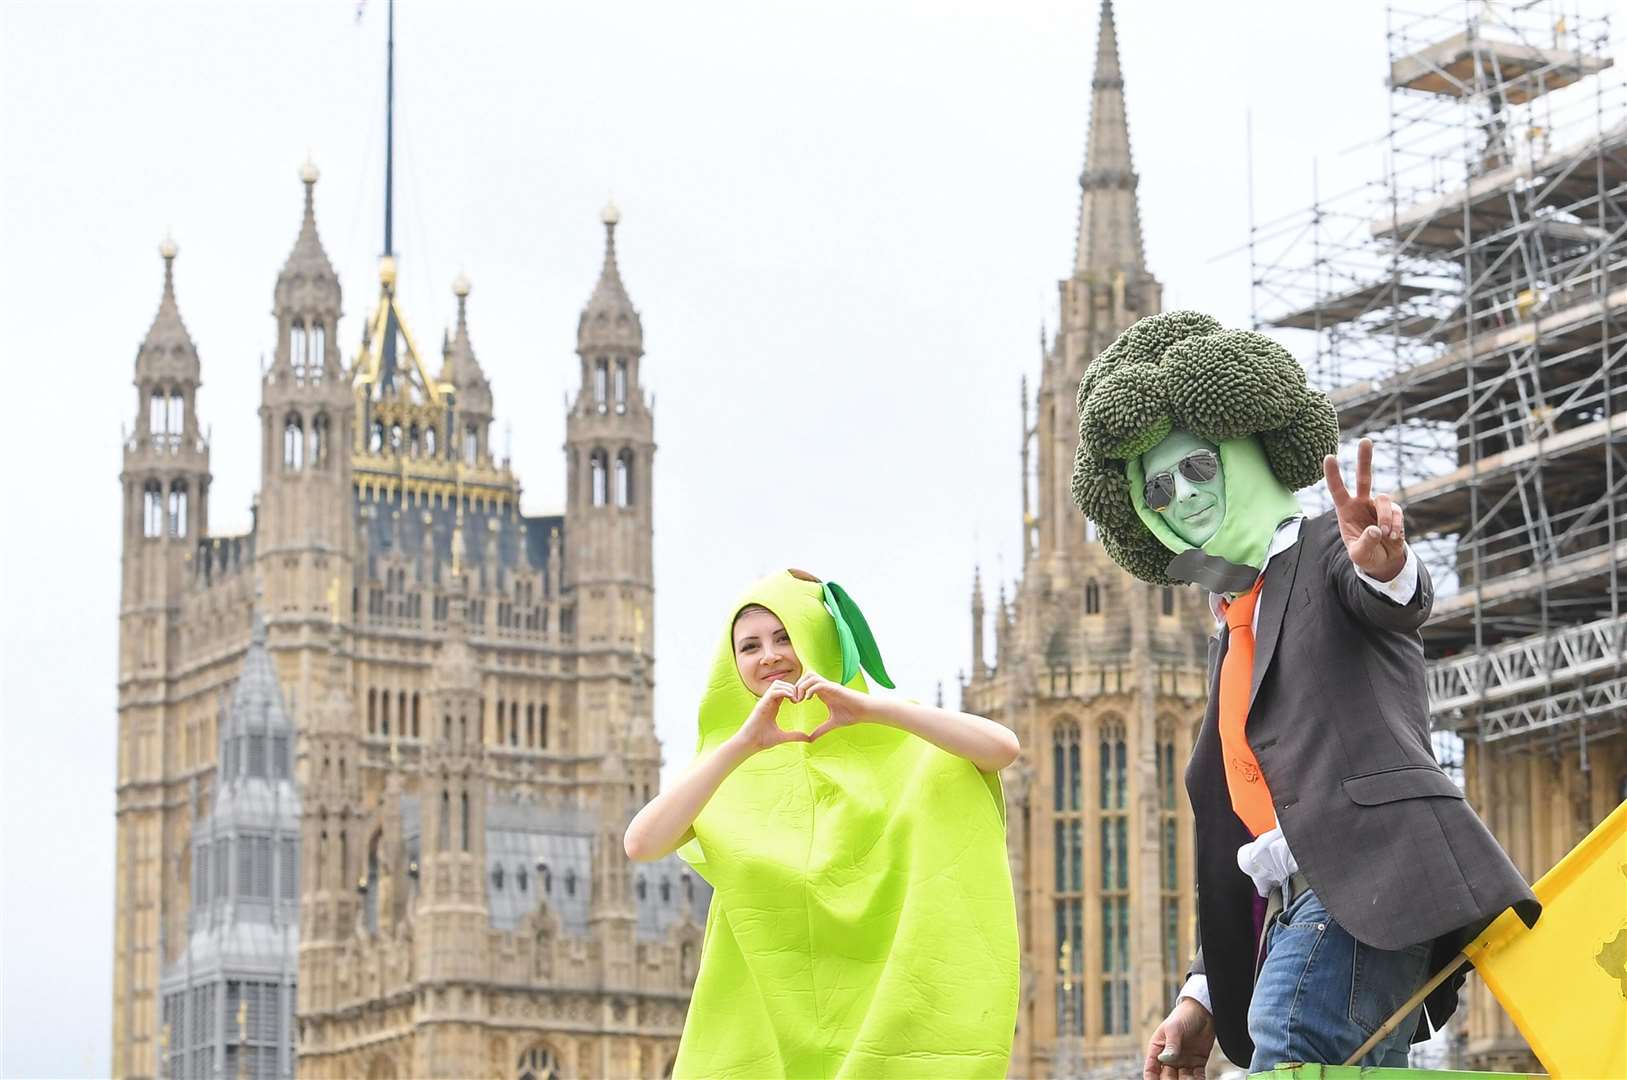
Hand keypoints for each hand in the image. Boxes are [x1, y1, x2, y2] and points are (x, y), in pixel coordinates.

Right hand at [736, 680, 810, 753]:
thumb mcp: (782, 737)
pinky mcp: (761, 704)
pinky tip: (792, 700)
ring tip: (796, 700)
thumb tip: (808, 739)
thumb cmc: (761, 740)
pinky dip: (784, 692)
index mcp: (772, 706)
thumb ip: (795, 736)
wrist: (749, 744)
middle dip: (793, 687)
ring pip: (777, 684)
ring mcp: (764, 702)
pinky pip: (773, 691)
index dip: (794, 692)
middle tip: (800, 699)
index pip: (783, 691)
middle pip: (781, 683)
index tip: (802, 700)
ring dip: (789, 688)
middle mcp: (768, 701)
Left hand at [797, 673, 869, 740]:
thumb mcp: (832, 724)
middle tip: (795, 699)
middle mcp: (825, 686)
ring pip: (811, 676)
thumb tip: (810, 740)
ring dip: (803, 686)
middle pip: (806, 675)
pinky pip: (819, 684)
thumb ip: (821, 730)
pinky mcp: (835, 689)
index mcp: (823, 692)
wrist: (866, 711)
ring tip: (801, 699)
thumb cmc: (852, 714)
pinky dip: (811, 689)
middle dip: (797, 685)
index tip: (794, 702)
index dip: (798, 690)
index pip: (806, 683)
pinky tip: (808, 699)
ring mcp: (830, 686)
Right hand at [1143, 998, 1213, 1079]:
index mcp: (1158, 1049)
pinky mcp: (1197, 1063)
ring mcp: (1184, 1061)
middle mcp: (1170, 1058)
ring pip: (1182, 1079)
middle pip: (1167, 1077)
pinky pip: (1197, 1077)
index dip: (1151, 1079)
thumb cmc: (1184, 1015)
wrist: (1204, 1011)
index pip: (1151, 1069)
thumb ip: (1171, 1045)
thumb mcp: (1174, 1029)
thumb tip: (1164, 1059)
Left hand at [1325, 437, 1406, 581]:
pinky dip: (1395, 524)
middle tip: (1366, 440)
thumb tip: (1375, 529)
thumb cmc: (1365, 557)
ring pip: (1384, 499)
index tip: (1329, 456)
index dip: (1333, 474)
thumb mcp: (1359, 555)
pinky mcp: (1394, 511)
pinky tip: (1392, 537)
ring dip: (1385, 518)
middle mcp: (1361, 503)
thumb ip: (1365, 544)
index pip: (1337, 489)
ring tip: (1384, 535)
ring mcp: (1378, 505)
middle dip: (1365, 459)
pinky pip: (1396, 511)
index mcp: (1345, 510)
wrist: (1383, 562)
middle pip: (1364, 477)